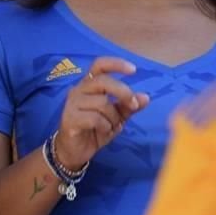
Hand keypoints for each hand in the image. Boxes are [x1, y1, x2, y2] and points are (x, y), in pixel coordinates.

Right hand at [54, 56, 149, 170]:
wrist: (74, 151)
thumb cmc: (94, 130)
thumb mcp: (116, 117)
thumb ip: (128, 106)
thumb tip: (145, 97)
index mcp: (89, 85)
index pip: (99, 66)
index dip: (115, 64)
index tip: (133, 70)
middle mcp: (78, 90)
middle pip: (102, 81)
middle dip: (123, 92)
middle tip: (134, 105)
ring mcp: (72, 104)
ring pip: (101, 102)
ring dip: (113, 117)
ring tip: (111, 127)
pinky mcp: (70, 118)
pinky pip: (95, 118)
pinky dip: (105, 126)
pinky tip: (103, 132)